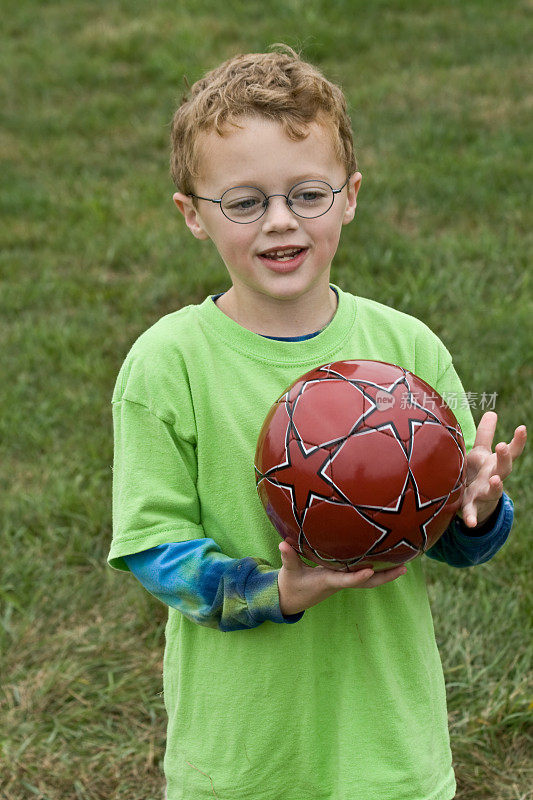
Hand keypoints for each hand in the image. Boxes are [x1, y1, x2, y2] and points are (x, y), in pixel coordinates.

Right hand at [277, 541, 406, 616]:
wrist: (290, 600)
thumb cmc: (290, 585)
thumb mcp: (288, 571)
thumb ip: (288, 557)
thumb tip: (283, 542)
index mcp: (327, 581)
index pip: (345, 580)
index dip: (357, 577)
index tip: (371, 571)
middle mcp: (338, 582)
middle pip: (366, 583)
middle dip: (385, 577)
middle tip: (404, 569)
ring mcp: (341, 580)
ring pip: (367, 580)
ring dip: (385, 574)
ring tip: (404, 565)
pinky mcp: (341, 577)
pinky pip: (362, 574)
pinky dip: (375, 569)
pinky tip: (385, 560)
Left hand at [460, 411, 526, 527]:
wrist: (473, 502)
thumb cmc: (477, 473)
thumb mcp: (480, 454)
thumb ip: (485, 435)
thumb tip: (492, 412)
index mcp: (495, 464)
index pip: (510, 452)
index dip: (518, 440)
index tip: (521, 428)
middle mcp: (494, 478)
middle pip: (504, 468)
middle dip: (504, 458)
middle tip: (502, 446)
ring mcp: (484, 493)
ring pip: (493, 490)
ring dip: (495, 485)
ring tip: (495, 480)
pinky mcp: (471, 507)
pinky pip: (472, 513)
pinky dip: (471, 518)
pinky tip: (470, 523)